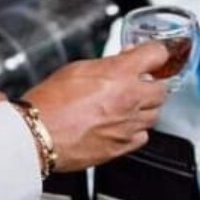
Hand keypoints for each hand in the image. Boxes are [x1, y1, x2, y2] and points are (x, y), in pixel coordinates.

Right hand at [24, 43, 169, 171]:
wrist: (37, 135)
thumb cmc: (49, 103)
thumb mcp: (77, 69)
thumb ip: (107, 65)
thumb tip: (121, 62)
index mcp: (120, 74)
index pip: (158, 55)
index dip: (155, 53)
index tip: (153, 55)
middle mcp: (130, 99)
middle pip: (162, 88)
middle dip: (152, 83)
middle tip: (139, 82)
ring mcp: (128, 125)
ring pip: (155, 114)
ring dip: (145, 107)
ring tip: (128, 104)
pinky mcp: (122, 146)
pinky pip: (142, 136)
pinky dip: (136, 129)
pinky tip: (122, 125)